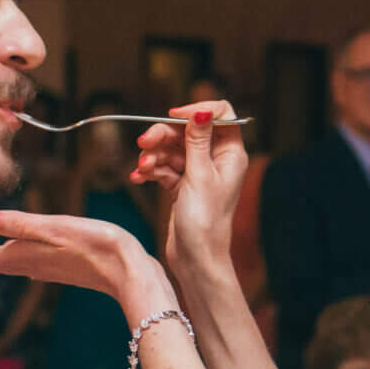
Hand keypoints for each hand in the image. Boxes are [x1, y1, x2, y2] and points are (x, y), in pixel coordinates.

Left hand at [0, 211, 149, 299]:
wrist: (131, 273)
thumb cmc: (96, 246)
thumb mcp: (55, 228)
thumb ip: (20, 224)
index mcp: (28, 256)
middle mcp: (37, 266)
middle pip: (3, 263)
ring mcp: (55, 270)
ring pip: (20, 265)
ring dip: (3, 258)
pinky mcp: (71, 269)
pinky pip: (38, 265)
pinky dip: (25, 259)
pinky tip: (33, 257)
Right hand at [133, 104, 244, 274]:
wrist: (195, 258)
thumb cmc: (205, 221)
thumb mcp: (200, 175)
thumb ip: (197, 140)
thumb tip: (203, 110)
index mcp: (230, 154)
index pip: (220, 115)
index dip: (196, 111)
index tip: (173, 116)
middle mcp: (216, 160)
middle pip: (188, 132)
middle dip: (164, 135)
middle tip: (143, 143)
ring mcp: (198, 173)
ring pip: (172, 149)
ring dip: (154, 155)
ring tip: (142, 169)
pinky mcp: (182, 186)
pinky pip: (165, 168)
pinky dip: (152, 170)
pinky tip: (139, 177)